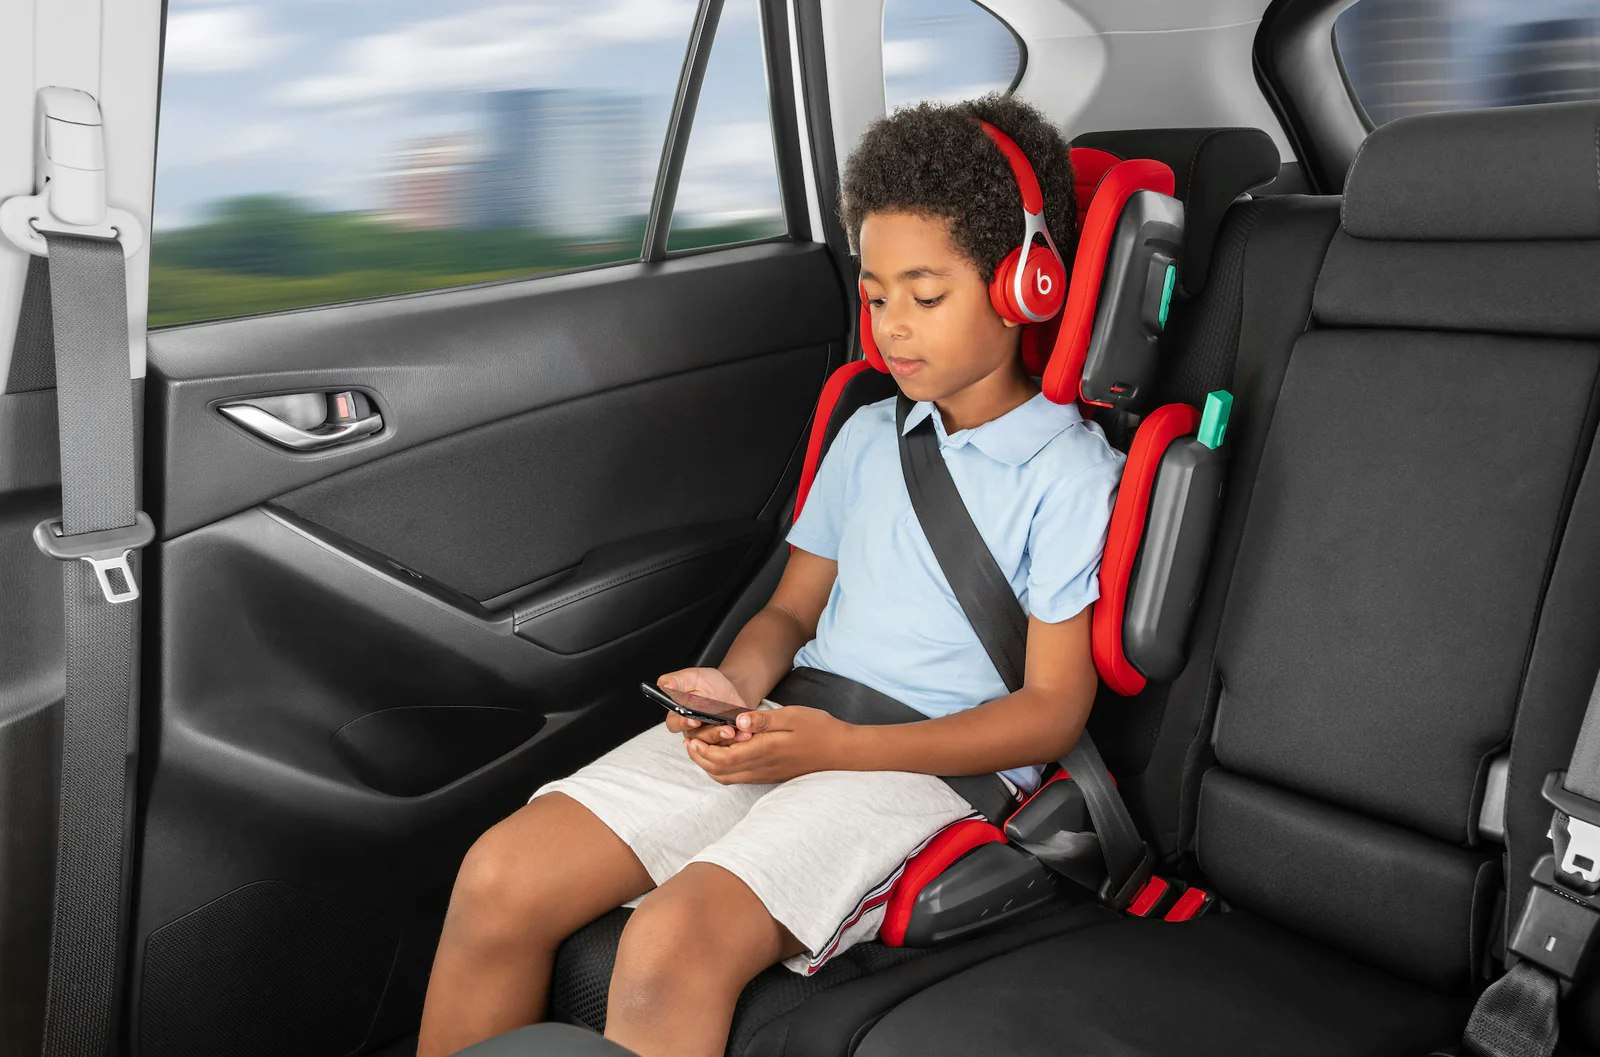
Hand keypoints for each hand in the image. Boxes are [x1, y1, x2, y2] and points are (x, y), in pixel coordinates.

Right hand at [657, 667, 755, 743]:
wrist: (731, 690)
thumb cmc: (708, 684)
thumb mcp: (693, 677)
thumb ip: (677, 680)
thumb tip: (664, 685)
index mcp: (679, 714)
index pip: (674, 723)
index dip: (682, 723)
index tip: (693, 719)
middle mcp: (692, 729)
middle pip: (696, 738)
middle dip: (710, 734)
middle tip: (724, 729)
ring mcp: (708, 737)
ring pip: (712, 744)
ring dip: (724, 738)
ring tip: (734, 730)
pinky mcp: (723, 741)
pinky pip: (727, 746)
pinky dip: (737, 740)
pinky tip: (745, 734)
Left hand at [685, 706, 855, 783]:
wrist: (841, 751)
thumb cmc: (818, 729)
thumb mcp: (792, 716)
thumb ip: (763, 720)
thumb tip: (738, 721)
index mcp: (764, 750)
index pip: (724, 758)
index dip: (703, 752)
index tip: (691, 740)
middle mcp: (762, 767)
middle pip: (721, 772)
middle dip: (701, 761)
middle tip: (690, 745)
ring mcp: (766, 774)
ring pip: (729, 778)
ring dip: (711, 767)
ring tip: (702, 751)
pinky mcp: (771, 775)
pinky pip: (741, 778)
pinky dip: (725, 770)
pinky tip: (725, 756)